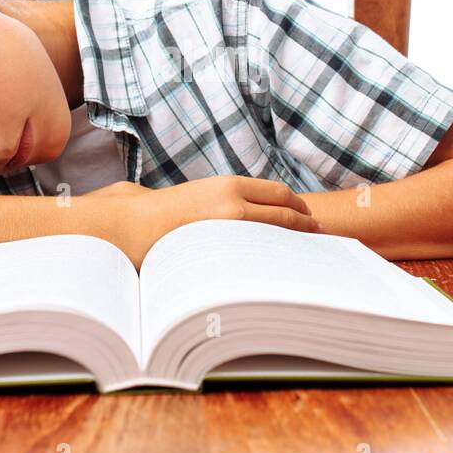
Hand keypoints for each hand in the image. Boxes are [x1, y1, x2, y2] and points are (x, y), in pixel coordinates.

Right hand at [82, 176, 320, 268]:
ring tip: (311, 253)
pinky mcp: (224, 247)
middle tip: (320, 235)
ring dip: (297, 242)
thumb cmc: (161, 216)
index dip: (297, 204)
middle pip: (286, 211)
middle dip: (307, 224)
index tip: (307, 214)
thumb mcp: (199, 198)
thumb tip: (248, 217)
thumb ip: (226, 203)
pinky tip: (283, 268)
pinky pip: (261, 253)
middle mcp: (234, 199)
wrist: (132, 226)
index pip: (278, 192)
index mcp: (228, 184)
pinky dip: (277, 257)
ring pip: (279, 232)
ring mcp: (231, 223)